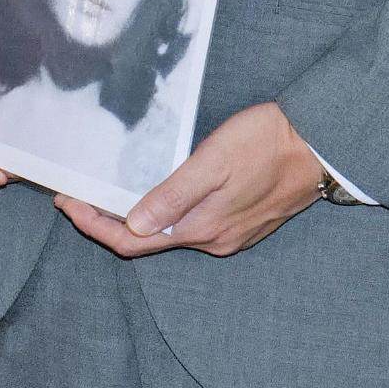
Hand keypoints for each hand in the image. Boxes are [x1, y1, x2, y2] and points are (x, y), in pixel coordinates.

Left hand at [64, 102, 326, 259]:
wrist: (322, 145)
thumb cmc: (265, 144)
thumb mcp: (212, 163)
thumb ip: (172, 195)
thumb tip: (133, 224)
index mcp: (202, 229)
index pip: (131, 243)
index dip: (93, 226)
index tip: (66, 202)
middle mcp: (214, 241)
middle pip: (145, 242)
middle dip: (105, 222)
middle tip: (75, 195)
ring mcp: (231, 235)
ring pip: (168, 235)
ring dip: (132, 219)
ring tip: (103, 193)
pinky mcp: (242, 223)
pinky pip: (190, 227)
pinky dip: (161, 215)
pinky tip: (150, 194)